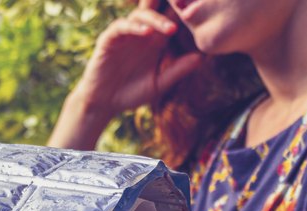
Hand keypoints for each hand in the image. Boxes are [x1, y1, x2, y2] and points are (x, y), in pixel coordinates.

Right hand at [72, 0, 201, 116]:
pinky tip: (146, 34)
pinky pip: (122, 27)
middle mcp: (142, 32)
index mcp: (157, 40)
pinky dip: (134, 27)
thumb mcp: (159, 84)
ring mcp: (125, 34)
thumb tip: (202, 57)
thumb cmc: (131, 94)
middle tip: (186, 5)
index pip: (172, 19)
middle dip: (169, 4)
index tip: (201, 14)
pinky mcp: (109, 39)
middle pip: (156, 9)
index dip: (183, 13)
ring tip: (171, 30)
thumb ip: (178, 70)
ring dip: (157, 19)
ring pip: (141, 15)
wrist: (104, 103)